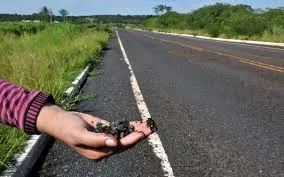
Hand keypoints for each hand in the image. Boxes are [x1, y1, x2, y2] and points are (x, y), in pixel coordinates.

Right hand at [36, 105, 154, 159]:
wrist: (61, 119)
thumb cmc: (68, 129)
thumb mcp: (80, 135)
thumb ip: (97, 140)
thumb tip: (114, 143)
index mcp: (98, 153)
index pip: (119, 147)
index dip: (130, 140)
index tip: (141, 133)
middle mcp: (104, 147)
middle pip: (125, 142)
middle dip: (138, 135)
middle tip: (151, 128)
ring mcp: (106, 138)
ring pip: (124, 135)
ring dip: (136, 130)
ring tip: (149, 124)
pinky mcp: (105, 129)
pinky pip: (119, 128)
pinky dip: (129, 125)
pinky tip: (138, 122)